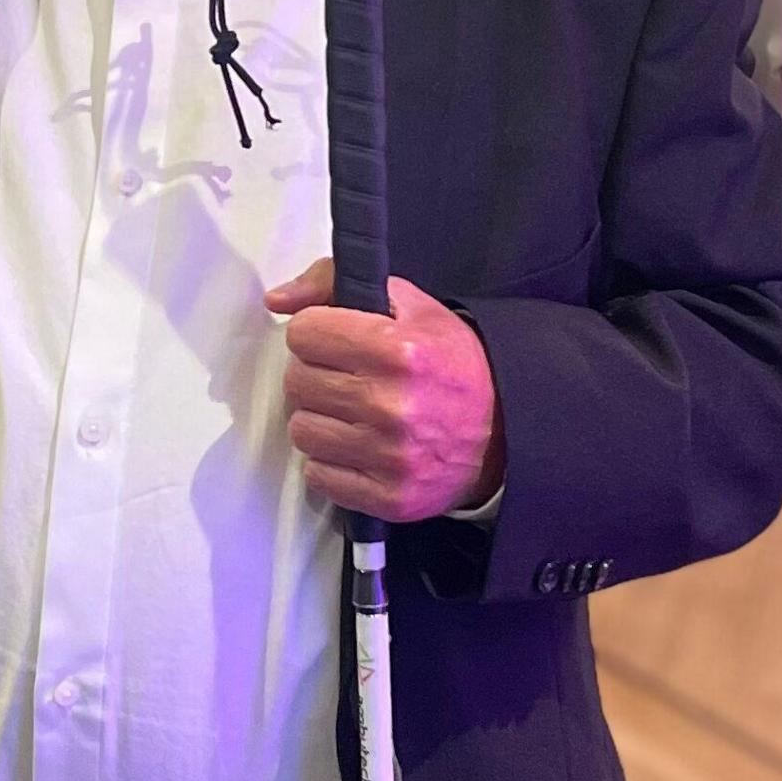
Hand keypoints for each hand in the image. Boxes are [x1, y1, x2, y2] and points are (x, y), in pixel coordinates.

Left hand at [266, 261, 504, 523]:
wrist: (505, 431)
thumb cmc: (449, 362)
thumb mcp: (409, 305)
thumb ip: (334, 283)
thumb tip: (276, 300)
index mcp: (397, 350)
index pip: (304, 334)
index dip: (317, 333)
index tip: (336, 340)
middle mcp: (391, 405)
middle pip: (297, 382)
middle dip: (316, 374)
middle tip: (347, 377)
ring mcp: (388, 457)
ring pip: (302, 430)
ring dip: (321, 419)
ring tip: (353, 413)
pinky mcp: (388, 498)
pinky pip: (318, 476)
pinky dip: (332, 462)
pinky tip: (359, 447)